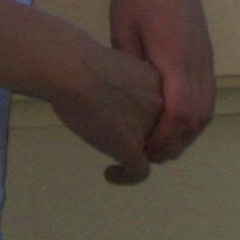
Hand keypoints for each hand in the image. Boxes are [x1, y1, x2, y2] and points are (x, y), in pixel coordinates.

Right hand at [52, 40, 165, 185]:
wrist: (73, 70)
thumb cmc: (83, 62)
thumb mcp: (117, 68)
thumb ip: (127, 85)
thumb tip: (118, 101)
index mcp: (160, 83)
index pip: (166, 111)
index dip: (152, 121)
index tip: (129, 123)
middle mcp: (162, 106)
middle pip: (164, 132)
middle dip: (148, 140)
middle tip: (124, 142)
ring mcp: (148, 128)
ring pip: (153, 152)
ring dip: (138, 157)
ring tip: (117, 158)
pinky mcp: (130, 147)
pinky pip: (138, 172)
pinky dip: (125, 177)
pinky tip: (110, 173)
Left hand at [109, 0, 216, 164]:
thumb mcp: (121, 31)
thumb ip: (128, 70)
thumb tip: (128, 105)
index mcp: (174, 56)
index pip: (178, 113)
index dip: (163, 139)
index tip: (141, 153)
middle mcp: (197, 60)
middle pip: (198, 118)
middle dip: (175, 143)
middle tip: (147, 156)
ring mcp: (206, 55)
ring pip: (207, 108)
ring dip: (188, 132)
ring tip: (161, 144)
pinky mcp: (206, 52)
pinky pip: (208, 94)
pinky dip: (195, 115)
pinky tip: (174, 120)